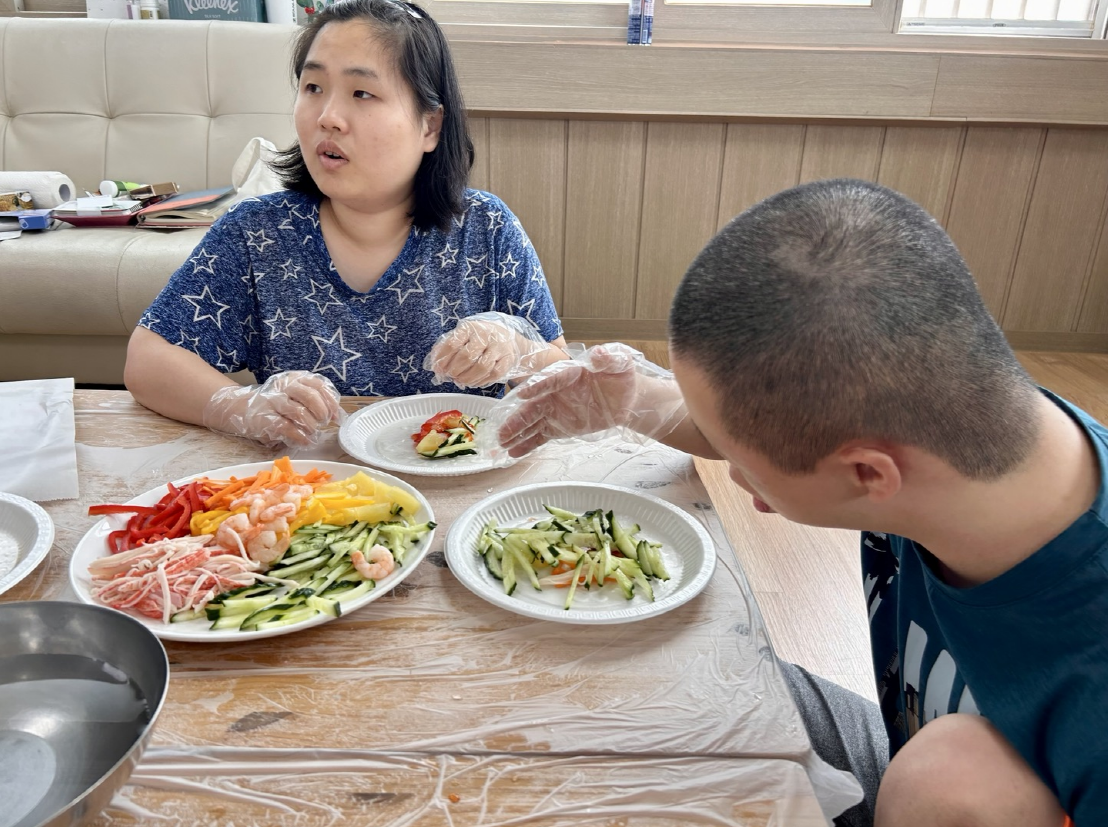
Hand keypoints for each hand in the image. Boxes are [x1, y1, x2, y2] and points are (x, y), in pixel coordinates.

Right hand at [202, 370, 343, 447]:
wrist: (240, 407)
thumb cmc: (274, 404)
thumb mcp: (292, 395)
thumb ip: (314, 400)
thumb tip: (338, 415)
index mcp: (293, 378)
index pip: (318, 385)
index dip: (330, 401)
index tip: (335, 415)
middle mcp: (283, 387)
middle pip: (310, 396)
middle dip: (322, 413)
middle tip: (323, 422)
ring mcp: (273, 402)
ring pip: (300, 413)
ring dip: (311, 426)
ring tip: (313, 431)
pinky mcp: (265, 419)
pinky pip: (288, 428)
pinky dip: (301, 437)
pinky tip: (305, 440)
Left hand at [424, 312, 550, 388]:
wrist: (506, 336)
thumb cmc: (477, 339)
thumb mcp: (462, 337)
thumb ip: (446, 349)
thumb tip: (435, 366)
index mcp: (470, 327)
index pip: (453, 343)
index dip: (443, 360)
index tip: (438, 369)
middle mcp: (486, 335)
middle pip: (467, 356)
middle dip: (455, 370)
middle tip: (451, 375)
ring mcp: (499, 347)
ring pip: (482, 367)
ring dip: (468, 378)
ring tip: (461, 380)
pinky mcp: (508, 358)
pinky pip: (494, 374)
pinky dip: (482, 381)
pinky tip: (475, 381)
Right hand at [494, 345, 642, 456]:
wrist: (626, 399)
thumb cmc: (620, 376)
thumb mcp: (620, 363)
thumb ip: (609, 359)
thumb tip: (599, 353)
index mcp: (567, 374)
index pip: (549, 379)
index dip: (537, 386)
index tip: (523, 394)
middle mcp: (554, 393)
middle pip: (532, 406)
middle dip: (516, 419)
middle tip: (501, 431)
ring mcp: (554, 411)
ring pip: (531, 422)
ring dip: (516, 432)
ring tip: (501, 444)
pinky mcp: (558, 426)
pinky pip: (539, 436)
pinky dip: (527, 444)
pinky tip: (513, 453)